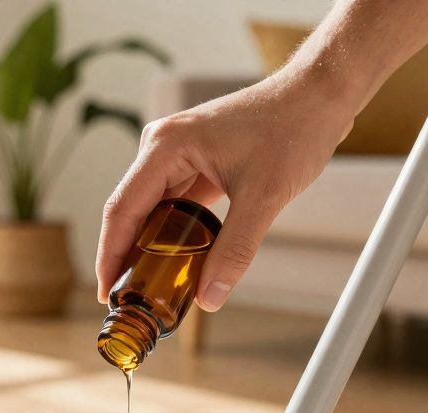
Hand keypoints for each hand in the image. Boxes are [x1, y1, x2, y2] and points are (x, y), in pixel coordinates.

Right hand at [95, 67, 358, 311]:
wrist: (318, 97)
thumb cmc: (292, 128)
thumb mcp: (263, 196)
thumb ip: (235, 250)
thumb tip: (210, 297)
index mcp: (165, 147)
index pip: (121, 210)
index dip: (109, 256)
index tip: (109, 294)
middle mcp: (161, 147)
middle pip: (129, 211)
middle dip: (125, 256)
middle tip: (127, 300)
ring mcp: (176, 154)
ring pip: (151, 210)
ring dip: (148, 246)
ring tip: (148, 287)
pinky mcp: (194, 161)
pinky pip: (173, 203)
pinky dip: (171, 233)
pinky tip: (175, 260)